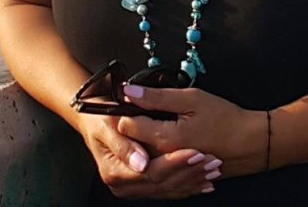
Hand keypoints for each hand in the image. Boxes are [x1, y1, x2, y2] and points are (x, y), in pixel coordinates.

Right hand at [78, 113, 222, 198]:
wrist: (94, 120)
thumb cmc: (101, 118)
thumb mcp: (108, 124)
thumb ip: (124, 144)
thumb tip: (141, 163)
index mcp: (115, 171)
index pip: (151, 172)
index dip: (175, 162)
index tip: (195, 151)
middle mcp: (124, 184)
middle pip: (162, 183)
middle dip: (189, 172)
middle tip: (211, 160)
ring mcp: (134, 187)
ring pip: (169, 189)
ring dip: (193, 179)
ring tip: (213, 167)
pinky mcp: (143, 185)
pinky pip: (169, 190)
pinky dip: (188, 184)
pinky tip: (204, 179)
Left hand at [117, 85, 265, 177]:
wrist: (251, 144)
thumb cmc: (225, 119)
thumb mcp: (191, 98)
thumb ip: (157, 96)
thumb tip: (129, 92)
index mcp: (166, 139)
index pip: (127, 127)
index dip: (125, 111)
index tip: (127, 101)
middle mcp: (165, 161)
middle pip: (131, 147)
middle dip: (128, 130)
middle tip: (133, 112)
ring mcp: (172, 173)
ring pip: (141, 162)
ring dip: (137, 145)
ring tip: (144, 128)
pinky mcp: (179, 178)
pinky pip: (156, 173)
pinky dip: (151, 159)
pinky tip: (156, 147)